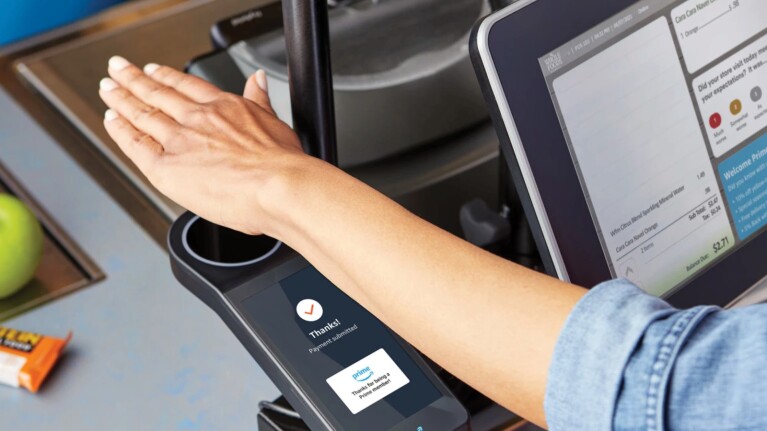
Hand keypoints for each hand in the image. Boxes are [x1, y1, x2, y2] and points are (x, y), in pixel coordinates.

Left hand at [98, 56, 307, 234]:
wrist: (278, 186)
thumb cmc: (283, 164)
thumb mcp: (276, 121)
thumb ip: (261, 100)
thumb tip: (259, 80)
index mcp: (225, 108)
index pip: (187, 86)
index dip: (167, 76)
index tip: (154, 70)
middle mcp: (198, 119)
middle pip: (158, 92)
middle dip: (134, 79)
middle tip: (118, 70)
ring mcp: (180, 141)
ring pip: (142, 113)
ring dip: (121, 98)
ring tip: (107, 90)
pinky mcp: (166, 167)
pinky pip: (135, 144)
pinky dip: (120, 130)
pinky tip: (112, 121)